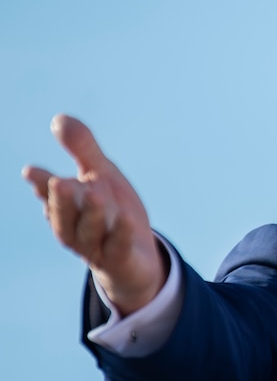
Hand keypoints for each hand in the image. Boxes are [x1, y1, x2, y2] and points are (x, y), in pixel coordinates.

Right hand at [22, 115, 166, 315]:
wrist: (138, 257)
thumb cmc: (114, 212)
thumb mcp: (102, 175)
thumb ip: (83, 150)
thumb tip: (58, 118)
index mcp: (68, 207)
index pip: (51, 195)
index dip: (42, 184)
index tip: (33, 171)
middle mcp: (76, 229)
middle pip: (65, 216)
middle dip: (62, 201)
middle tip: (60, 183)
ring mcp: (97, 248)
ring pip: (89, 233)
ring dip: (92, 214)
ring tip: (97, 194)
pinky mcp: (119, 261)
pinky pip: (118, 250)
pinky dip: (120, 236)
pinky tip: (126, 220)